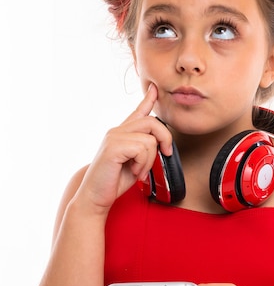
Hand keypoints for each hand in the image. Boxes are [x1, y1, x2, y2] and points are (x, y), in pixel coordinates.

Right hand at [74, 84, 171, 213]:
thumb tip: (159, 142)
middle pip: (152, 122)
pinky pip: (143, 148)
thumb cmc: (114, 182)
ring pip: (150, 139)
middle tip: (166, 154)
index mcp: (122, 134)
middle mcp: (117, 131)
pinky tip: (134, 171)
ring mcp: (114, 137)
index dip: (148, 99)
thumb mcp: (135, 163)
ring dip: (150, 160)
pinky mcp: (113, 146)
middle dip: (166, 139)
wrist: (95, 197)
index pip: (138, 112)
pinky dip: (143, 163)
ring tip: (139, 171)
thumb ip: (145, 150)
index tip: (154, 88)